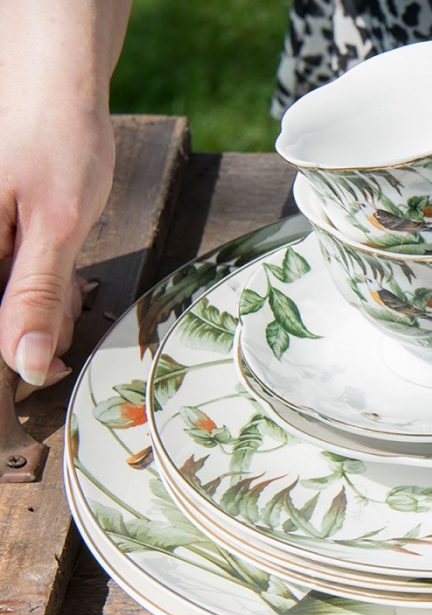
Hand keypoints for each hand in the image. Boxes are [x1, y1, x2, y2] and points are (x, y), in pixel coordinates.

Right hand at [0, 106, 114, 388]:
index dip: (23, 353)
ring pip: (11, 295)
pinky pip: (15, 269)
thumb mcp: (57, 226)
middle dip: (42, 318)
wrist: (56, 81)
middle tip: (71, 296)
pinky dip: (47, 274)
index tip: (57, 363)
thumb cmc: (57, 139)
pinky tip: (64, 258)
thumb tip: (25, 363)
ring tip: (71, 272)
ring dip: (49, 297)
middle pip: (1, 314)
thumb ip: (36, 297)